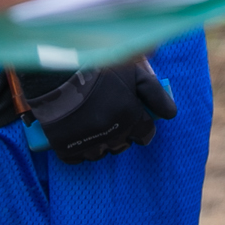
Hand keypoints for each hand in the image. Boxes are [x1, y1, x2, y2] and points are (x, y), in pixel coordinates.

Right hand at [19, 58, 177, 162]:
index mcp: (129, 116)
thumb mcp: (132, 71)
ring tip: (91, 123)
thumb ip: (154, 92)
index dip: (142, 127)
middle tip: (109, 115)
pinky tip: (76, 133)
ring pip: (101, 153)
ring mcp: (88, 143)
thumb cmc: (97, 66)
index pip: (146, 134)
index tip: (135, 120)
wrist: (54, 68)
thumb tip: (171, 113)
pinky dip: (78, 149)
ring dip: (100, 142)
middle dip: (121, 133)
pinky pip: (77, 158)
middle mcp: (112, 134)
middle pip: (123, 145)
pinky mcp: (65, 148)